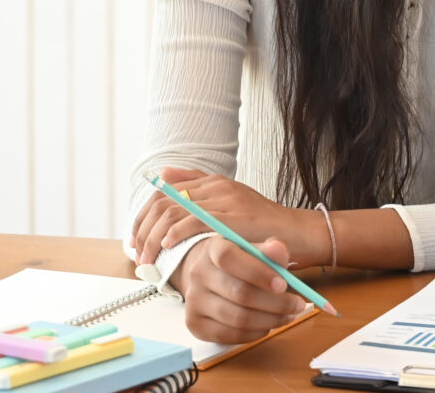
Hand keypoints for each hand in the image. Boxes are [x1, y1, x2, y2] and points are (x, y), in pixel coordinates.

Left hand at [131, 167, 301, 265]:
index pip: (164, 193)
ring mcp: (225, 199)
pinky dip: (175, 234)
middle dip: (143, 229)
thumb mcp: (231, 205)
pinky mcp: (232, 216)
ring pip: (173, 212)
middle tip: (138, 254)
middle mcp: (217, 186)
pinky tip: (167, 247)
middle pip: (163, 201)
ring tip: (149, 259)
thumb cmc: (265, 228)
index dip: (143, 217)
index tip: (136, 240)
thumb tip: (163, 175)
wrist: (298, 234)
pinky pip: (194, 221)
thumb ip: (200, 190)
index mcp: (214, 182)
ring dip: (154, 238)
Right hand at [169, 236, 309, 343]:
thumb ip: (270, 250)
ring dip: (269, 320)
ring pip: (237, 318)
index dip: (258, 272)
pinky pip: (230, 335)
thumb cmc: (239, 262)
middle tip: (298, 305)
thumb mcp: (254, 249)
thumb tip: (279, 251)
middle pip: (239, 293)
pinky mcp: (195, 324)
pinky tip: (267, 325)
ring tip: (288, 316)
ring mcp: (193, 301)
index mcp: (213, 249)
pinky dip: (255, 333)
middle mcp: (199, 274)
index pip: (229, 258)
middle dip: (275, 303)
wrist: (206, 275)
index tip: (283, 285)